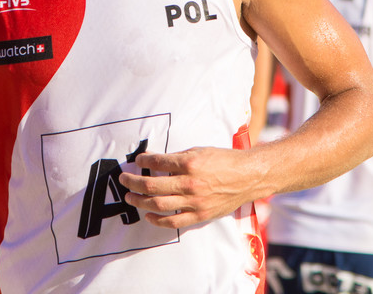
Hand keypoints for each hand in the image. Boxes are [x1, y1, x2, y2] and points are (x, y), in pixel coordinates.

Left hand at [118, 147, 262, 228]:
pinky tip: (148, 215)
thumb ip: (178, 157)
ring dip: (139, 201)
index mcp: (190, 163)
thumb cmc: (225, 160)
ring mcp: (194, 201)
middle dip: (133, 182)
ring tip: (130, 197)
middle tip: (123, 180)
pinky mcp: (200, 215)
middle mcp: (190, 183)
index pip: (158, 162)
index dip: (143, 161)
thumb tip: (156, 160)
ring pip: (158, 204)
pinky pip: (173, 222)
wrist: (248, 177)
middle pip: (152, 185)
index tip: (136, 160)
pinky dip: (157, 220)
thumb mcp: (200, 150)